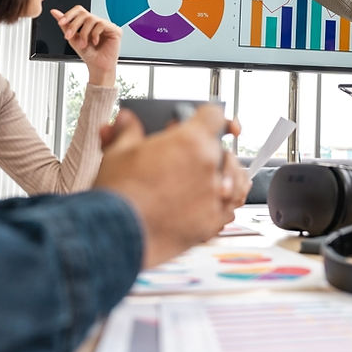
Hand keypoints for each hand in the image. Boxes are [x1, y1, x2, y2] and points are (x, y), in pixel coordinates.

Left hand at [51, 6, 120, 86]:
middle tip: (70, 36)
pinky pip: (101, 24)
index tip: (61, 22)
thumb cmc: (88, 54)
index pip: (79, 10)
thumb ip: (65, 25)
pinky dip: (94, 34)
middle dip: (74, 25)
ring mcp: (107, 25)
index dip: (69, 14)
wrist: (97, 66)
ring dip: (84, 33)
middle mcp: (98, 22)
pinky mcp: (115, 30)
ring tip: (83, 44)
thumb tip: (54, 12)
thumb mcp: (72, 38)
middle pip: (84, 13)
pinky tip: (95, 42)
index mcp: (88, 23)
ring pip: (91, 19)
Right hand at [94, 105, 241, 267]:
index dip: (209, 116)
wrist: (116, 235)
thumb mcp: (119, 152)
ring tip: (213, 175)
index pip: (214, 116)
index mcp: (191, 141)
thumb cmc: (118, 195)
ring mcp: (214, 196)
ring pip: (235, 177)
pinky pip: (231, 206)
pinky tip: (216, 198)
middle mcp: (209, 166)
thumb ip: (129, 131)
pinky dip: (226, 201)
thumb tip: (126, 120)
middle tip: (190, 155)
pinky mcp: (212, 222)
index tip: (207, 120)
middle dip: (209, 149)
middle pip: (223, 149)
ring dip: (226, 173)